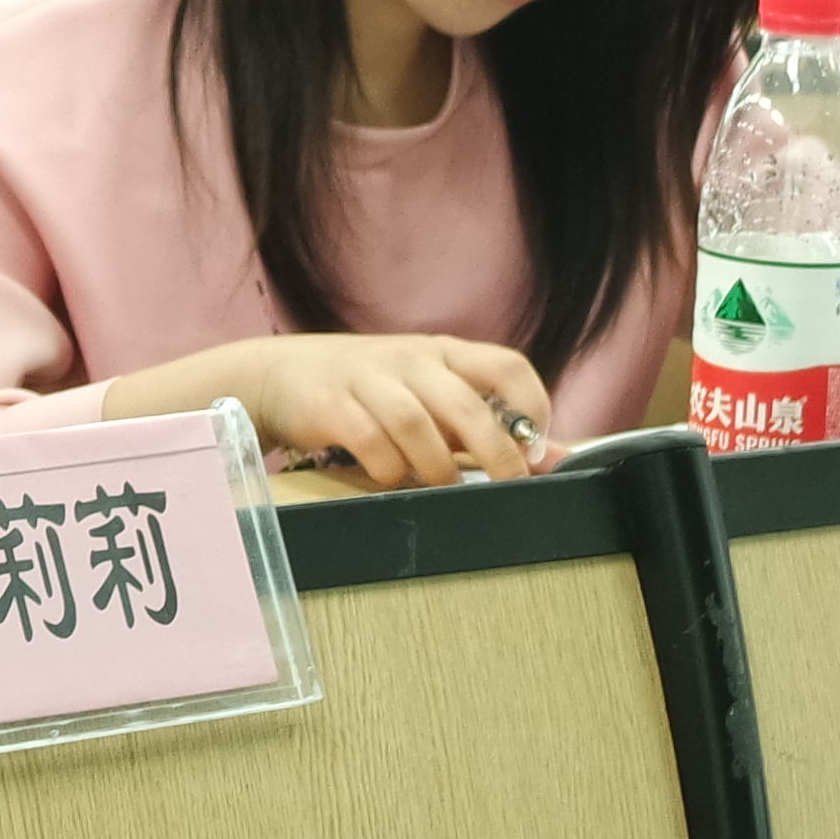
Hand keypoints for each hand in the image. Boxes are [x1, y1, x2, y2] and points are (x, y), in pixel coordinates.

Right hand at [217, 332, 551, 486]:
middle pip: (464, 405)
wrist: (281, 375)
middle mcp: (410, 360)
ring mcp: (367, 379)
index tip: (534, 449)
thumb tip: (558, 457)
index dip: (531, 406)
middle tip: (507, 485)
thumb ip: (488, 423)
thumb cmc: (371, 391)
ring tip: (441, 485)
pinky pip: (370, 441)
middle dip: (494, 452)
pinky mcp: (331, 405)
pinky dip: (388, 467)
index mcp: (443, 353)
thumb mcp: (431, 393)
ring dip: (436, 466)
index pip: (506, 365)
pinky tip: (391, 476)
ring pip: (416, 425)